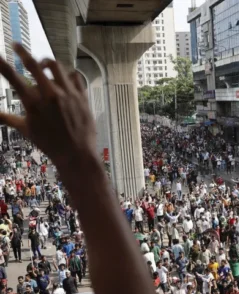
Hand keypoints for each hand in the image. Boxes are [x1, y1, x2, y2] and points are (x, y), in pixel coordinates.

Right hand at [0, 44, 95, 169]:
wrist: (77, 154)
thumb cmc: (49, 144)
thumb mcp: (26, 130)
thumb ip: (8, 118)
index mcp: (33, 103)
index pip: (13, 78)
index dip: (2, 64)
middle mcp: (50, 95)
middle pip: (34, 65)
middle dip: (23, 53)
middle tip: (17, 46)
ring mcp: (68, 94)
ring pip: (57, 66)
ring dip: (47, 63)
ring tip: (43, 64)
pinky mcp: (82, 96)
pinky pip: (75, 76)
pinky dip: (67, 74)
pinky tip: (64, 77)